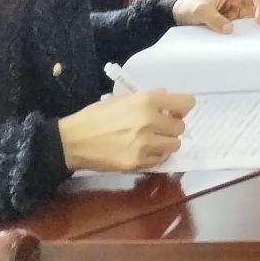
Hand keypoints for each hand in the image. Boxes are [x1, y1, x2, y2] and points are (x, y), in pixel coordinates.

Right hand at [58, 88, 193, 172]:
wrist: (72, 140)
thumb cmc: (97, 115)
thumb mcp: (124, 97)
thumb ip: (150, 98)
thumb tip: (170, 101)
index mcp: (147, 100)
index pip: (187, 103)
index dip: (182, 107)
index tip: (174, 111)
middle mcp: (149, 120)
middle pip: (180, 127)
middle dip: (171, 127)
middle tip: (158, 127)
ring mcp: (144, 144)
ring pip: (174, 145)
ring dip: (165, 142)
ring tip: (151, 140)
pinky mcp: (136, 162)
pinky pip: (159, 159)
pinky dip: (154, 156)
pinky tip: (141, 151)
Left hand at [171, 0, 259, 32]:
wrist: (179, 14)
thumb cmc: (190, 6)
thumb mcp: (202, 11)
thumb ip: (215, 20)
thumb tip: (230, 29)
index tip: (258, 21)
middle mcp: (238, 0)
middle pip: (255, 10)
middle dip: (255, 20)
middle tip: (254, 34)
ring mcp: (234, 12)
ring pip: (248, 20)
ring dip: (247, 29)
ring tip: (245, 38)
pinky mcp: (230, 22)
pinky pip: (239, 28)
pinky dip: (240, 34)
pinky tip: (237, 40)